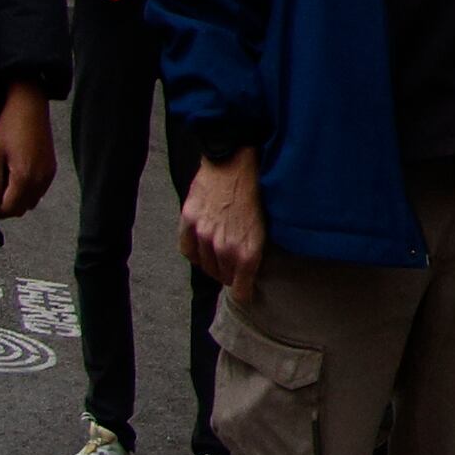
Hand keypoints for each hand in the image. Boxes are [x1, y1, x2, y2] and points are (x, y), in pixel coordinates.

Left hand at [0, 82, 56, 215]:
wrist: (30, 107)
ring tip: (6, 188)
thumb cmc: (10, 127)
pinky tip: (19, 179)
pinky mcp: (52, 168)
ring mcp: (49, 173)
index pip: (11, 207)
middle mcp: (40, 178)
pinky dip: (30, 191)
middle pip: (24, 208)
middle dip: (9, 208)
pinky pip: (41, 190)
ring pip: (34, 200)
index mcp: (24, 176)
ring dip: (20, 200)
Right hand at [181, 153, 267, 301]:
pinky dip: (195, 253)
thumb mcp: (268, 224)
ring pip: (205, 265)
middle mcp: (224, 247)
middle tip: (235, 271)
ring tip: (220, 260)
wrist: (235, 161)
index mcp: (248, 250)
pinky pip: (187, 249)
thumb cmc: (258, 189)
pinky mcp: (189, 222)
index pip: (242, 288)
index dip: (244, 293)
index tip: (246, 294)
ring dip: (213, 265)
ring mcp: (204, 235)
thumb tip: (253, 265)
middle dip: (231, 276)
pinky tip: (202, 250)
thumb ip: (257, 248)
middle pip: (223, 277)